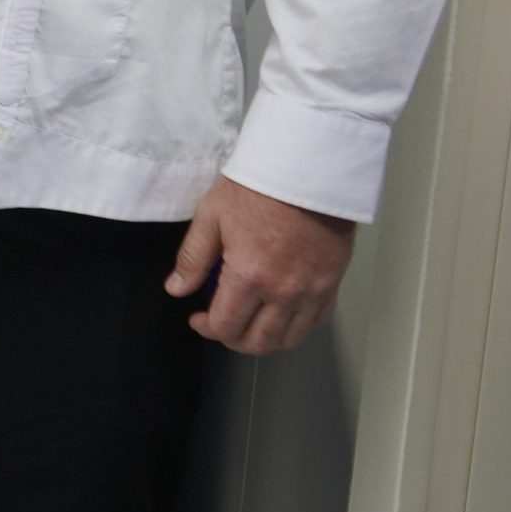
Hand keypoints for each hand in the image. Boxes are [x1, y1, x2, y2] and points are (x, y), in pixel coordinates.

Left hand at [165, 176, 355, 354]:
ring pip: (290, 338)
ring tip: (249, 321)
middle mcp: (284, 292)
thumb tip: (177, 288)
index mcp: (250, 276)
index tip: (198, 318)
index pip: (226, 326)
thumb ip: (193, 258)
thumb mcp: (211, 215)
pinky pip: (317, 320)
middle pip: (259, 342)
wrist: (308, 169)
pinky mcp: (333, 282)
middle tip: (221, 323)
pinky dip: (297, 324)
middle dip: (233, 339)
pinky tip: (281, 311)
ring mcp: (313, 290)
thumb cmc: (259, 187)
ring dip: (266, 339)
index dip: (207, 328)